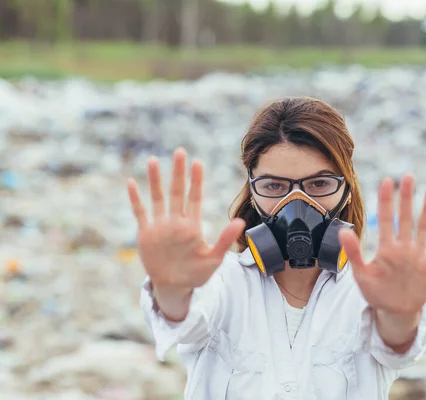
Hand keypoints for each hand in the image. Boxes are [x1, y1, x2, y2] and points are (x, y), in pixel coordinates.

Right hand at [127, 148, 245, 291]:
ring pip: (157, 198)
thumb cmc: (196, 274)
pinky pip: (140, 213)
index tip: (198, 162)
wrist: (174, 287)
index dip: (196, 180)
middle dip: (178, 173)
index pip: (195, 198)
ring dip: (155, 180)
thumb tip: (240, 223)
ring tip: (154, 160)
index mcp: (191, 226)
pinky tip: (132, 183)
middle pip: (177, 192)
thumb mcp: (214, 259)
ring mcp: (160, 226)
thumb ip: (225, 240)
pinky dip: (136, 199)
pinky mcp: (146, 234)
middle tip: (180, 151)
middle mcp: (175, 221)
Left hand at [339, 174, 425, 315]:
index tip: (386, 181)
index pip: (385, 219)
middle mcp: (403, 246)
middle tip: (407, 176)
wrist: (396, 311)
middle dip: (406, 197)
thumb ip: (353, 253)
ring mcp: (418, 253)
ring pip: (423, 226)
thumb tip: (342, 230)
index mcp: (386, 248)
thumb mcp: (362, 275)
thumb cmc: (377, 293)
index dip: (386, 200)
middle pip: (405, 217)